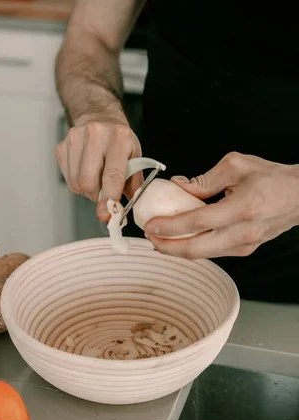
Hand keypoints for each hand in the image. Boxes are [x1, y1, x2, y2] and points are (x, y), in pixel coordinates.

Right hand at [56, 120, 142, 220]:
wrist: (99, 116)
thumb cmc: (119, 139)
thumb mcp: (135, 156)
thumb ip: (134, 183)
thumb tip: (129, 208)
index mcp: (118, 137)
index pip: (112, 175)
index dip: (108, 198)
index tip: (106, 214)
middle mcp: (95, 135)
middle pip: (89, 182)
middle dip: (97, 196)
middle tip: (106, 194)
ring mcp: (74, 139)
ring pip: (77, 183)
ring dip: (88, 190)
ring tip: (97, 178)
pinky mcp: (62, 146)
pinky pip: (68, 178)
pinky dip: (78, 182)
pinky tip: (86, 171)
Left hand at [145, 152, 298, 258]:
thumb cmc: (271, 177)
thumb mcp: (236, 165)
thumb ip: (204, 179)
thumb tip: (177, 186)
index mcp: (242, 208)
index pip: (197, 222)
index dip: (170, 226)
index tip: (150, 225)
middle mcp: (243, 232)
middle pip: (196, 249)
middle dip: (167, 247)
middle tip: (149, 237)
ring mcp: (245, 245)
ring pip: (203, 254)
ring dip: (177, 249)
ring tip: (159, 238)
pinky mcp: (245, 250)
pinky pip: (212, 251)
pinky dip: (193, 247)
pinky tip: (180, 238)